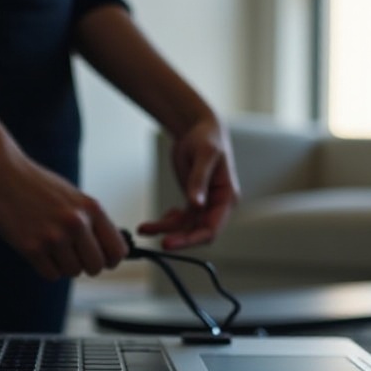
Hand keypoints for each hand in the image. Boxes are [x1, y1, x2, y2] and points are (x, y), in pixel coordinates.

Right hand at [0, 144, 129, 280]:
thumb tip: (111, 253)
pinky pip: (51, 275)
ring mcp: (53, 236)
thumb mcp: (76, 198)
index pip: (117, 250)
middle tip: (74, 255)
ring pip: (73, 272)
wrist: (4, 174)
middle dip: (87, 266)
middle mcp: (76, 223)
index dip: (110, 259)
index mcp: (92, 209)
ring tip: (53, 247)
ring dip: (65, 265)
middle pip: (96, 267)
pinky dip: (47, 268)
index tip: (102, 259)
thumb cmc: (41, 187)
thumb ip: (93, 223)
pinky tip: (40, 250)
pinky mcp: (31, 248)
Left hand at [137, 117, 239, 249]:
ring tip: (144, 229)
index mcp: (227, 197)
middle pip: (199, 232)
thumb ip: (199, 180)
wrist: (199, 128)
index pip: (213, 228)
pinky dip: (166, 222)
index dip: (193, 239)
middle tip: (160, 243)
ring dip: (166, 230)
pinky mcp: (192, 200)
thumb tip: (196, 204)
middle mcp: (217, 205)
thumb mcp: (205, 155)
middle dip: (179, 238)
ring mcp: (204, 204)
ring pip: (185, 227)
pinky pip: (179, 219)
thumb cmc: (207, 139)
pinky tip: (153, 223)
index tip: (172, 242)